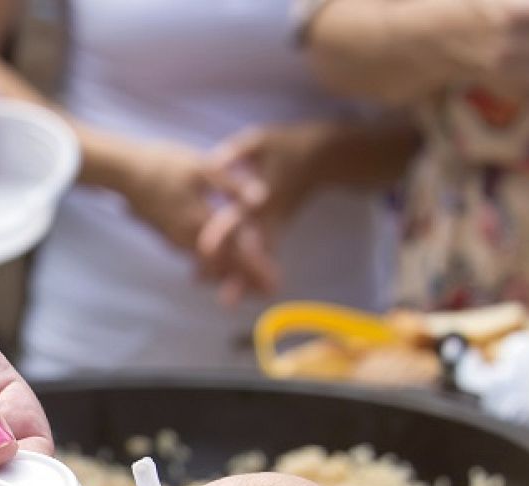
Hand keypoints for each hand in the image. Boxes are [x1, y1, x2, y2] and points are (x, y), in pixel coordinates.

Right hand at [104, 139, 273, 300]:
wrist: (123, 172)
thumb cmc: (163, 165)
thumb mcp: (202, 167)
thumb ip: (232, 185)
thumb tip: (263, 198)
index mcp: (201, 221)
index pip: (236, 252)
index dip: (256, 268)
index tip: (273, 283)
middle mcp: (188, 238)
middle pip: (222, 267)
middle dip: (245, 280)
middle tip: (265, 291)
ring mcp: (175, 239)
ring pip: (207, 264)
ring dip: (228, 275)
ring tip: (247, 283)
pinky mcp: (166, 235)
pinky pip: (193, 256)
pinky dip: (210, 264)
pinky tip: (215, 264)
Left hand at [198, 124, 338, 304]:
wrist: (325, 158)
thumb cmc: (287, 145)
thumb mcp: (261, 141)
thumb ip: (236, 153)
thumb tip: (210, 162)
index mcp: (260, 193)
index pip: (238, 215)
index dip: (222, 232)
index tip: (204, 249)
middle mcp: (268, 214)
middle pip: (249, 247)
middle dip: (234, 270)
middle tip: (221, 294)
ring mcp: (276, 223)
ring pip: (259, 257)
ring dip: (245, 278)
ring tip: (228, 300)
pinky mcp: (279, 228)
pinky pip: (266, 255)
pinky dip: (254, 272)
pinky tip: (239, 289)